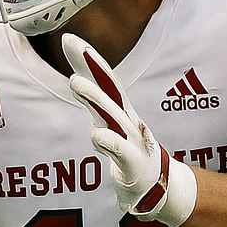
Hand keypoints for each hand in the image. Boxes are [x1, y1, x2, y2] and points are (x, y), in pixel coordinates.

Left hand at [63, 33, 196, 226]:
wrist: (158, 188)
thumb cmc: (130, 153)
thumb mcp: (109, 124)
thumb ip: (95, 102)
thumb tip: (77, 77)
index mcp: (119, 111)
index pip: (103, 79)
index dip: (88, 58)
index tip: (69, 38)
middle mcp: (126, 120)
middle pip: (108, 88)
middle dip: (92, 65)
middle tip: (73, 44)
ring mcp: (131, 140)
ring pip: (111, 116)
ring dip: (94, 98)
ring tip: (75, 82)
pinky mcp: (132, 163)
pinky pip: (120, 150)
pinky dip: (110, 142)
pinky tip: (97, 136)